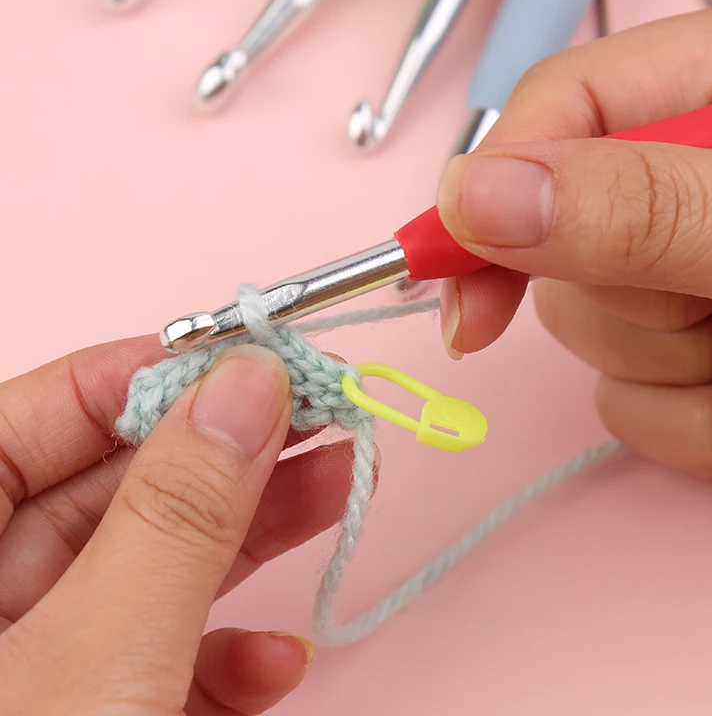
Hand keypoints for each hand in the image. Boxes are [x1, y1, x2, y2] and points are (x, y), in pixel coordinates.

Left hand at [0, 338, 362, 713]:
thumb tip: (249, 383)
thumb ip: (177, 515)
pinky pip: (160, 658)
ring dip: (258, 534)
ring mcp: (39, 661)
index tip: (264, 359)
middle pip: (121, 485)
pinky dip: (225, 657)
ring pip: (157, 563)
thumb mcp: (100, 656)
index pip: (53, 410)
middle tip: (327, 411)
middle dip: (234, 452)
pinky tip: (276, 659)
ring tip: (344, 482)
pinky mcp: (95, 710)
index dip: (162, 373)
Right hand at [436, 0, 711, 477]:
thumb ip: (653, 209)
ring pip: (602, 334)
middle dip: (633, 304)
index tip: (454, 282)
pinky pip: (646, 402)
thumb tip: (479, 195)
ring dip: (680, 374)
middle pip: (571, 234)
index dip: (494, 191)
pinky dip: (706, 425)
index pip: (562, 108)